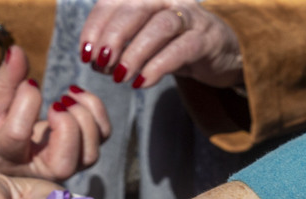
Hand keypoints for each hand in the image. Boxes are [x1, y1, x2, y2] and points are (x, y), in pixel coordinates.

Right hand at [0, 46, 110, 181]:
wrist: (1, 146)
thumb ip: (4, 80)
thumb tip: (17, 52)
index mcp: (6, 157)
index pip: (18, 136)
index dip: (26, 103)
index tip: (28, 84)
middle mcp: (38, 170)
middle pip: (65, 164)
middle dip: (67, 127)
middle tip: (56, 103)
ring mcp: (63, 164)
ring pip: (89, 155)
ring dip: (86, 118)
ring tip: (67, 96)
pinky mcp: (80, 151)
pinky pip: (102, 136)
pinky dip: (96, 111)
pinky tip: (75, 95)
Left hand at [80, 0, 242, 88]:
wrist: (220, 54)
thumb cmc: (174, 46)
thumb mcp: (143, 40)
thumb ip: (119, 44)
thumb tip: (93, 58)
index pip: (115, 0)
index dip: (96, 26)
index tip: (85, 53)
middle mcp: (169, 0)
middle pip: (137, 8)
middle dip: (113, 36)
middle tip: (100, 64)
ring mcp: (191, 17)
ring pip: (160, 26)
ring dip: (134, 52)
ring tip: (119, 76)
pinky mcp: (207, 40)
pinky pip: (182, 49)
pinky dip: (158, 66)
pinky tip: (142, 83)